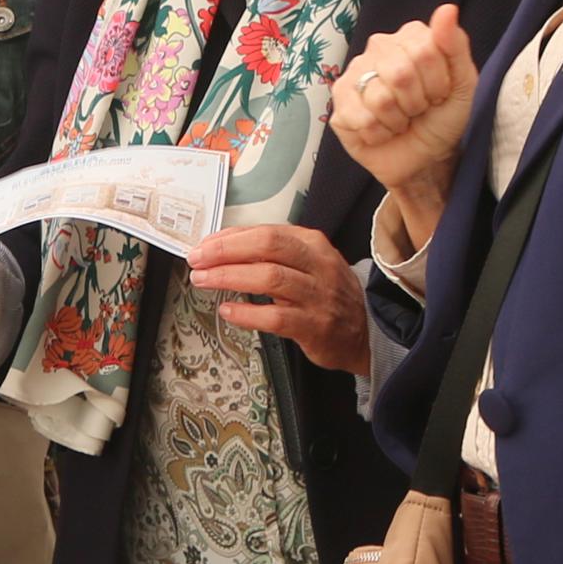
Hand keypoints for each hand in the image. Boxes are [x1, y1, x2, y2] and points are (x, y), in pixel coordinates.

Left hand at [186, 223, 370, 374]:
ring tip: (203, 280)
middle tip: (197, 259)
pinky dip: (247, 313)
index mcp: (312, 243)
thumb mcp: (308, 263)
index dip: (229, 237)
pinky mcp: (314, 326)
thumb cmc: (326, 294)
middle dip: (226, 250)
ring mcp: (318, 295)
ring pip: (269, 278)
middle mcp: (317, 265)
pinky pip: (276, 317)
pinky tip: (228, 310)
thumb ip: (271, 253)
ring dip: (229, 276)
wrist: (365, 332)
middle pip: (267, 246)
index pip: (266, 231)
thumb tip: (223, 246)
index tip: (204, 245)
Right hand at [331, 4, 476, 257]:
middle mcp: (377, 48)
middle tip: (418, 109)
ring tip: (401, 121)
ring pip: (380, 98)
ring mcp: (354, 75)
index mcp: (409, 36)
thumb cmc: (442, 116)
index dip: (438, 83)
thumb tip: (447, 9)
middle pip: (400, 74)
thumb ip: (455, 44)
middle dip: (417, 102)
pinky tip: (382, 131)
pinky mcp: (339, 106)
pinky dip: (380, 134)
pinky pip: (360, 118)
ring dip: (398, 121)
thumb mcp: (463, 83)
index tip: (439, 94)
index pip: (425, 51)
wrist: (425, 157)